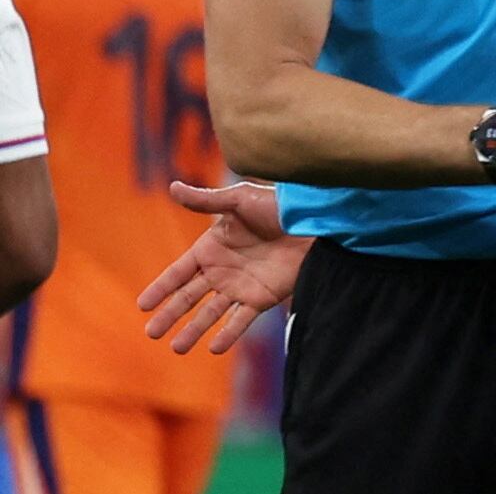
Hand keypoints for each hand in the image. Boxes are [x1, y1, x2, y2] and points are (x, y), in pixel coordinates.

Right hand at [137, 181, 307, 354]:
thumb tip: (172, 186)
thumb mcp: (239, 200)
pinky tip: (214, 348)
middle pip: (189, 297)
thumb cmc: (277, 205)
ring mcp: (241, 285)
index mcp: (211, 247)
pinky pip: (240, 320)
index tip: (142, 306)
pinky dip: (228, 334)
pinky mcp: (261, 297)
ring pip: (210, 313)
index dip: (160, 288)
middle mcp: (222, 270)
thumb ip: (206, 201)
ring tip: (176, 348)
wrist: (313, 221)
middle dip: (170, 315)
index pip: (178, 272)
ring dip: (193, 330)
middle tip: (151, 333)